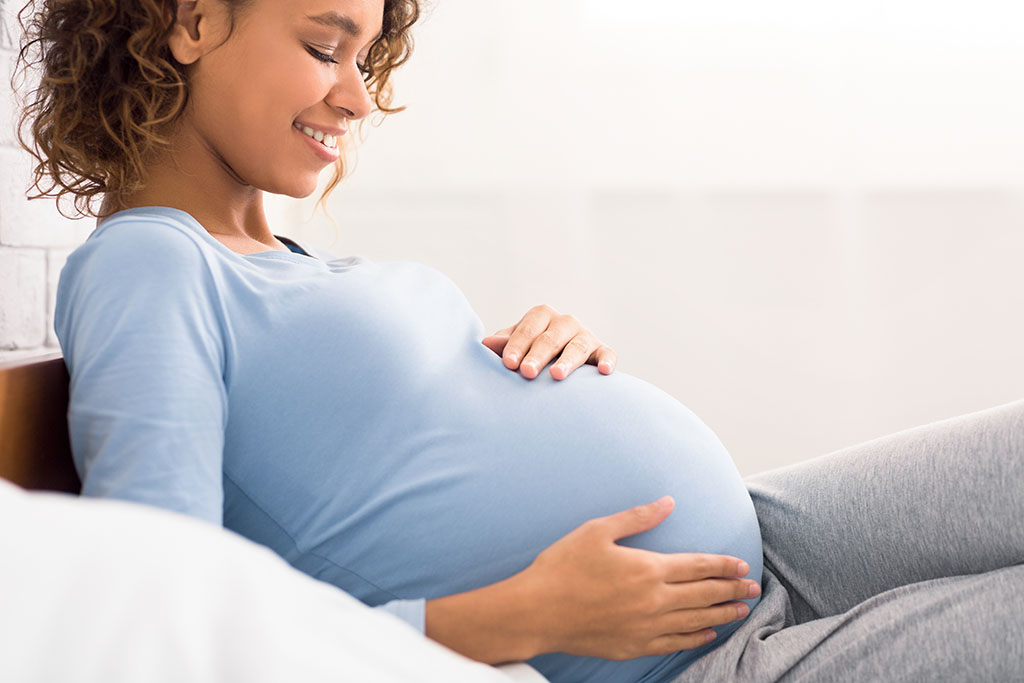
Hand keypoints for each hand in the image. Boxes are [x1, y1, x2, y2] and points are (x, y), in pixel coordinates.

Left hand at [480, 304, 616, 379]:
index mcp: (541, 315)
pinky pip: (608, 354)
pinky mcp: (602, 351)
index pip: (528, 328)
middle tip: (526, 372)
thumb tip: (486, 343)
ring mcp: (585, 336)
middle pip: (551, 337)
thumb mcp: (516, 347)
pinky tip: (604, 372)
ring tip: (556, 376)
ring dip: (567, 361)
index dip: (517, 345)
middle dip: (538, 355)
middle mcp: (565, 322)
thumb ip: (504, 346)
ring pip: (578, 346)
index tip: (508, 362)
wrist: (556, 364)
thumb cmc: (530, 354)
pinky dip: (608, 361)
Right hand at [511, 496, 758, 659]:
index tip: (742, 566)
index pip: (698, 566)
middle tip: (753, 589)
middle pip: (704, 594)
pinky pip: (675, 643)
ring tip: (741, 611)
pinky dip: (696, 638)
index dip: (723, 565)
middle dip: (732, 590)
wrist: (537, 611)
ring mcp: (646, 627)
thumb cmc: (562, 567)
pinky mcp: (634, 645)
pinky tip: (707, 634)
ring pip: (696, 621)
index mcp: (648, 568)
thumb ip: (637, 517)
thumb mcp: (597, 530)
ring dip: (722, 615)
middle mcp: (654, 600)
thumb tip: (668, 502)